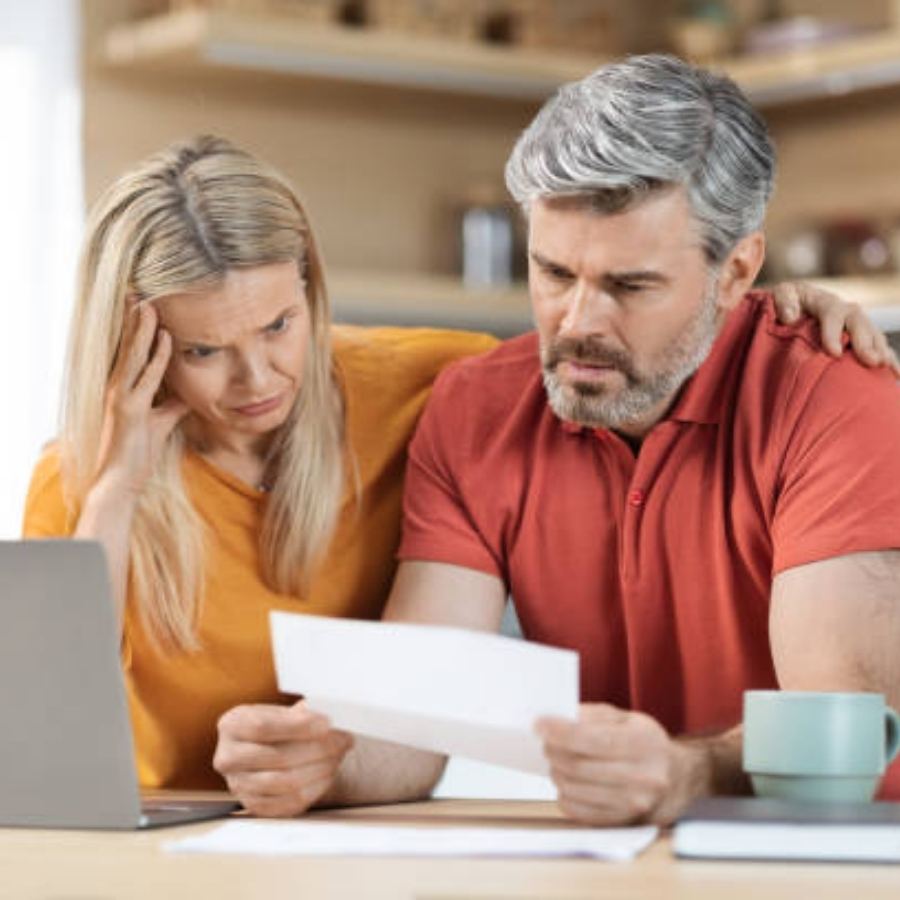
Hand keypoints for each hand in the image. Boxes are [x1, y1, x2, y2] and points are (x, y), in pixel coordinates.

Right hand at [93, 303, 187, 494]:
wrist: (120, 479)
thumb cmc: (139, 452)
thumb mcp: (162, 422)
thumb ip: (173, 405)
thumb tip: (188, 395)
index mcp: (125, 389)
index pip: (131, 352)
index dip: (136, 329)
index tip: (143, 305)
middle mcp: (119, 388)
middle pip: (128, 346)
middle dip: (134, 320)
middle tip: (139, 292)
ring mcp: (122, 397)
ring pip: (133, 355)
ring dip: (142, 328)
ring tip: (149, 303)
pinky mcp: (128, 408)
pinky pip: (147, 377)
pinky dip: (156, 356)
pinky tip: (164, 337)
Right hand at [213, 700, 354, 816]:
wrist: (266, 749)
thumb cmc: (277, 726)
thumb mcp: (282, 711)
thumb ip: (301, 713)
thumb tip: (329, 715)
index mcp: (232, 725)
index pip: (263, 727)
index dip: (298, 726)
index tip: (327, 723)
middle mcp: (228, 757)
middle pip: (277, 757)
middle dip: (318, 749)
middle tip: (343, 740)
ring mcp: (239, 785)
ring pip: (285, 783)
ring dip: (320, 769)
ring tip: (338, 756)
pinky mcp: (255, 806)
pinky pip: (288, 803)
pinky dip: (314, 789)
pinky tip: (328, 773)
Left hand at [537, 704, 694, 825]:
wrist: (679, 778)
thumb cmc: (646, 743)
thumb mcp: (626, 719)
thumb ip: (593, 715)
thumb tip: (558, 718)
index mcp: (643, 744)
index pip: (590, 739)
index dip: (559, 732)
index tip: (539, 724)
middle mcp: (642, 777)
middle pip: (577, 766)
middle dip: (553, 751)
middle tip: (545, 742)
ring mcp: (633, 805)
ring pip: (573, 789)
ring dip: (556, 772)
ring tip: (557, 760)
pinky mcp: (622, 823)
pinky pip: (578, 811)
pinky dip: (564, 794)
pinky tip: (569, 781)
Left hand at [771, 281, 899, 375]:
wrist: (797, 303)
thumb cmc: (787, 302)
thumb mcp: (781, 294)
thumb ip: (783, 301)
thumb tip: (789, 317)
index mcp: (824, 301)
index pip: (832, 314)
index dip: (833, 333)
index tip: (834, 353)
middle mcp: (845, 310)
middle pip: (859, 323)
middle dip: (866, 342)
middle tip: (870, 361)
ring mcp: (856, 323)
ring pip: (873, 334)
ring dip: (881, 350)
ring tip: (885, 367)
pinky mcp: (862, 336)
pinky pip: (878, 345)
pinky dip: (888, 358)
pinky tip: (895, 374)